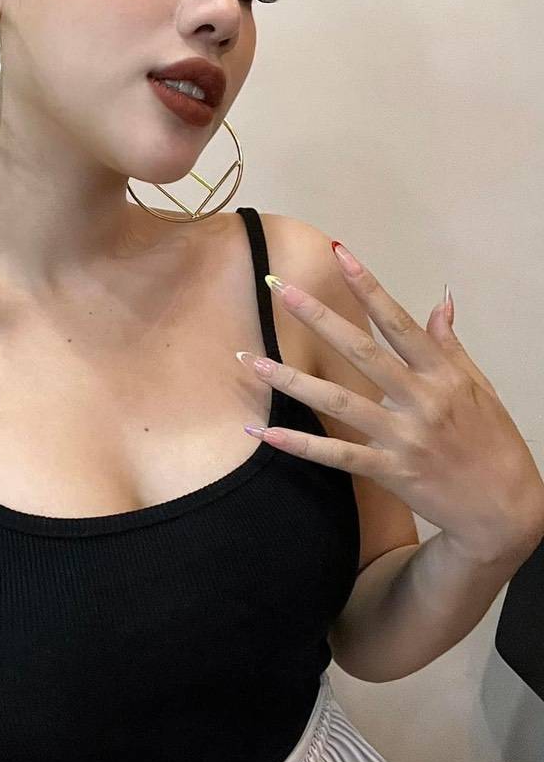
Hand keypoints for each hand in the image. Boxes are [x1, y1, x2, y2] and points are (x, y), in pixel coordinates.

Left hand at [238, 243, 543, 562]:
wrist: (507, 509)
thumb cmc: (492, 441)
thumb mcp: (478, 386)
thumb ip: (449, 344)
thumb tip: (441, 299)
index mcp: (442, 374)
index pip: (398, 321)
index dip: (368, 286)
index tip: (338, 252)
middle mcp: (421, 400)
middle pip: (362, 351)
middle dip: (317, 317)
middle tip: (279, 288)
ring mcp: (405, 437)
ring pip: (340, 402)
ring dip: (292, 381)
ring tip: (252, 360)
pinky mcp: (393, 472)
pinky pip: (339, 456)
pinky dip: (302, 445)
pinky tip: (266, 431)